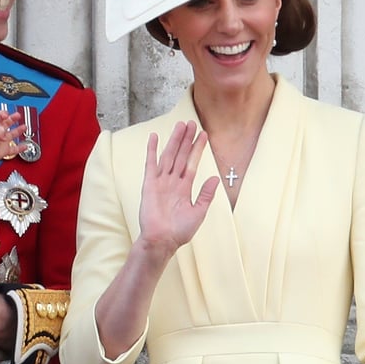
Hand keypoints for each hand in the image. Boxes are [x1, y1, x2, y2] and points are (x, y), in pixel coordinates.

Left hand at [0, 110, 25, 160]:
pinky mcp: (3, 150)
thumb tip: (4, 131)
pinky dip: (20, 148)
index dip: (4, 113)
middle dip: (13, 119)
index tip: (7, 114)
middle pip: (7, 123)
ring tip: (24, 127)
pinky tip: (25, 146)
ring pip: (12, 135)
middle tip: (18, 115)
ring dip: (18, 130)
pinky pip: (13, 149)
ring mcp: (1, 141)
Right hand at [138, 123, 218, 256]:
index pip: (192, 163)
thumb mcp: (198, 212)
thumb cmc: (179, 231)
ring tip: (180, 125)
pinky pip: (151, 164)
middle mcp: (172, 182)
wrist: (162, 240)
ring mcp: (160, 182)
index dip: (198, 149)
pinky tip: (154, 137)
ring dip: (174, 140)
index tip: (204, 135)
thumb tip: (215, 179)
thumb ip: (206, 195)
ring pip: (169, 155)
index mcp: (184, 188)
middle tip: (192, 123)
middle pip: (180, 155)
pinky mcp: (149, 185)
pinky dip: (152, 150)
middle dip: (186, 139)